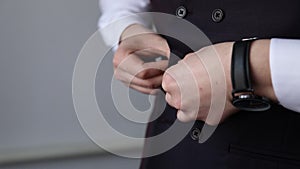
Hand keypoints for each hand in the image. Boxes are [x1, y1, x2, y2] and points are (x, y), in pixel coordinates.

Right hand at [113, 24, 169, 93]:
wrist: (129, 37)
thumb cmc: (138, 36)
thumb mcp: (151, 38)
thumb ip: (163, 49)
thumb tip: (174, 59)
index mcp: (121, 58)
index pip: (142, 71)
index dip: (158, 69)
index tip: (169, 63)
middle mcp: (119, 70)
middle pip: (144, 82)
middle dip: (160, 77)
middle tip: (170, 70)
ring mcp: (122, 78)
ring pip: (145, 88)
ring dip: (158, 83)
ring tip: (166, 73)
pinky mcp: (128, 83)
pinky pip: (143, 90)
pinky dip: (154, 86)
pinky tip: (160, 78)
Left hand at [162, 40, 276, 124]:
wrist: (242, 71)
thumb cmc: (221, 60)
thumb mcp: (194, 57)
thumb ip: (183, 68)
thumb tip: (183, 70)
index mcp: (172, 82)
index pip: (166, 84)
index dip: (177, 81)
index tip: (186, 79)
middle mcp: (179, 100)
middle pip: (173, 99)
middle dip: (182, 94)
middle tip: (197, 86)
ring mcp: (193, 112)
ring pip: (184, 112)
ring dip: (190, 106)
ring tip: (204, 95)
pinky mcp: (208, 119)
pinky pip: (203, 116)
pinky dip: (207, 110)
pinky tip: (215, 100)